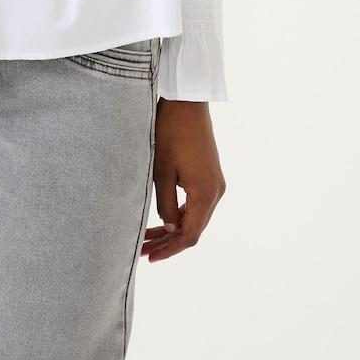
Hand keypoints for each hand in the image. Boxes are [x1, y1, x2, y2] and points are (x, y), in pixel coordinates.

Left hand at [142, 98, 225, 261]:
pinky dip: (180, 214)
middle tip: (144, 252)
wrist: (186, 102)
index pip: (190, 235)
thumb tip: (171, 229)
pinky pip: (196, 204)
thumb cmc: (170, 132)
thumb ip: (166, 205)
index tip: (150, 257)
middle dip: (169, 242)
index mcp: (206, 193)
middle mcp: (216, 192)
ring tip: (148, 239)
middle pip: (194, 229)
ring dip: (173, 229)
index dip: (170, 249)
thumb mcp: (161, 171)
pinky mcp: (210, 175)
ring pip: (195, 217)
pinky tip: (163, 221)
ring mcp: (215, 183)